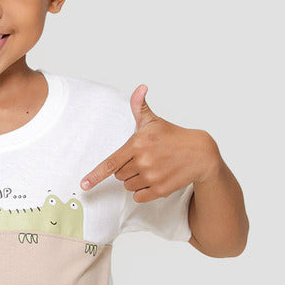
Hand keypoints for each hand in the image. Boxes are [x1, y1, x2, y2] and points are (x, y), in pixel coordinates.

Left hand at [79, 84, 219, 202]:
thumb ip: (140, 107)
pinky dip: (143, 191)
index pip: (111, 163)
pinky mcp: (160, 189)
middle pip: (119, 175)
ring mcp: (152, 176)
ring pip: (128, 186)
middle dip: (127, 168)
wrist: (200, 153)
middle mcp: (143, 161)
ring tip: (151, 168)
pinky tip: (154, 180)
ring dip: (135, 180)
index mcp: (138, 143)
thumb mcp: (154, 121)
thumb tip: (140, 88)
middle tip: (143, 159)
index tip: (84, 185)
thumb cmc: (173, 136)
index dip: (95, 175)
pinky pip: (139, 196)